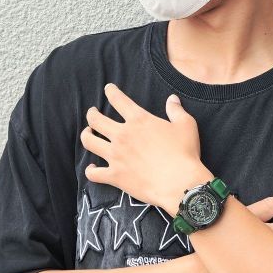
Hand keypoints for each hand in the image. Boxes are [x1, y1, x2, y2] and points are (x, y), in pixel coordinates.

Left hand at [81, 84, 208, 211]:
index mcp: (139, 120)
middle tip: (92, 113)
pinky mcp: (115, 176)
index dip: (111, 92)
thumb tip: (172, 99)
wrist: (179, 183)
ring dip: (86, 135)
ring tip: (87, 133)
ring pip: (89, 142)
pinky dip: (90, 170)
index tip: (108, 89)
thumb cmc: (185, 153)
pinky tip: (91, 167)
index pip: (119, 100)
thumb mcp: (186, 125)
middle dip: (91, 114)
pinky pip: (93, 173)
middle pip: (96, 120)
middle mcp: (123, 135)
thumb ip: (176, 110)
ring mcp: (116, 156)